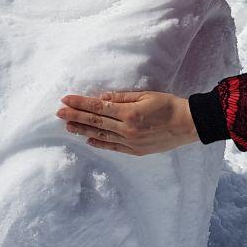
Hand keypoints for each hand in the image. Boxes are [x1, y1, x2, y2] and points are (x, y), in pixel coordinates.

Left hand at [56, 90, 199, 155]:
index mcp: (129, 113)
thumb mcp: (145, 95)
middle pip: (95, 121)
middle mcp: (126, 129)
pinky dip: (99, 143)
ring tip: (68, 126)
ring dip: (83, 130)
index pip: (98, 106)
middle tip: (59, 113)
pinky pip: (113, 147)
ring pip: (101, 135)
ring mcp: (130, 142)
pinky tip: (88, 140)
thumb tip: (101, 98)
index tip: (65, 100)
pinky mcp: (136, 150)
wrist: (187, 124)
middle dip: (75, 116)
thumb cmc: (168, 105)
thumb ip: (122, 97)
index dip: (80, 103)